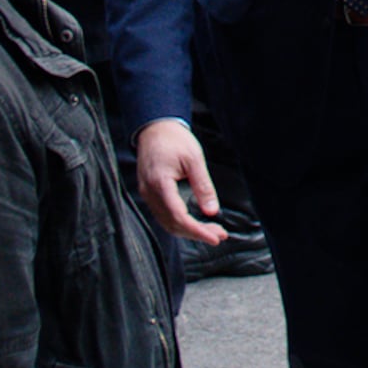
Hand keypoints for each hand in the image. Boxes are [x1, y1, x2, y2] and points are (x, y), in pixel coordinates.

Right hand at [136, 119, 228, 244]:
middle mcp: (149, 193)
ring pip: (167, 222)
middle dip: (197, 233)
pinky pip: (164, 215)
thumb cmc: (175, 140)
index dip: (197, 231)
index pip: (178, 217)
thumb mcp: (194, 160)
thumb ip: (203, 186)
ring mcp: (147, 194)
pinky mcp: (150, 194)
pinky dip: (180, 222)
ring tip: (212, 231)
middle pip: (172, 224)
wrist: (155, 129)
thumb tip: (212, 211)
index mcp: (160, 184)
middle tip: (220, 235)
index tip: (215, 238)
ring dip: (189, 230)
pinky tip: (196, 223)